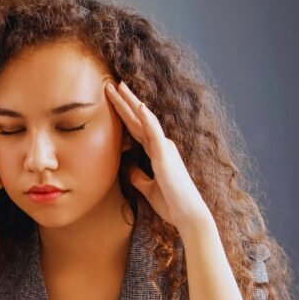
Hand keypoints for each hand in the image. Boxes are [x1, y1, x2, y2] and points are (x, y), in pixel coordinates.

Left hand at [105, 81, 211, 232]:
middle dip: (124, 101)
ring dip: (132, 103)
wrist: (187, 215)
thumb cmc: (171, 203)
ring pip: (145, 120)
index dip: (124, 114)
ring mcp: (164, 148)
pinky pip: (155, 134)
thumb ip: (139, 177)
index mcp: (156, 152)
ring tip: (119, 86)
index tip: (112, 99)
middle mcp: (161, 145)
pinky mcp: (166, 155)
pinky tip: (140, 106)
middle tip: (111, 85)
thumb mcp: (148, 189)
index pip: (136, 128)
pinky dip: (148, 119)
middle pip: (138, 119)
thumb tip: (128, 169)